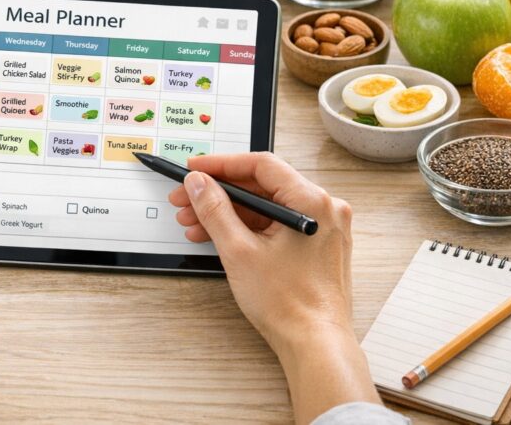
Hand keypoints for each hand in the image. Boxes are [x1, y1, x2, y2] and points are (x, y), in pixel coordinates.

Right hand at [169, 153, 379, 422]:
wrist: (315, 346)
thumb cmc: (289, 305)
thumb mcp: (239, 251)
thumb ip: (215, 210)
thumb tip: (198, 183)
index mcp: (312, 202)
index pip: (261, 165)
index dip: (221, 165)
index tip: (195, 169)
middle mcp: (323, 210)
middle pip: (262, 186)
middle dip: (219, 193)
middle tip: (186, 199)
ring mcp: (321, 229)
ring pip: (267, 208)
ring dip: (228, 213)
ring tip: (193, 223)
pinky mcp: (315, 246)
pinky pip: (276, 225)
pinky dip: (247, 228)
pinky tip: (218, 236)